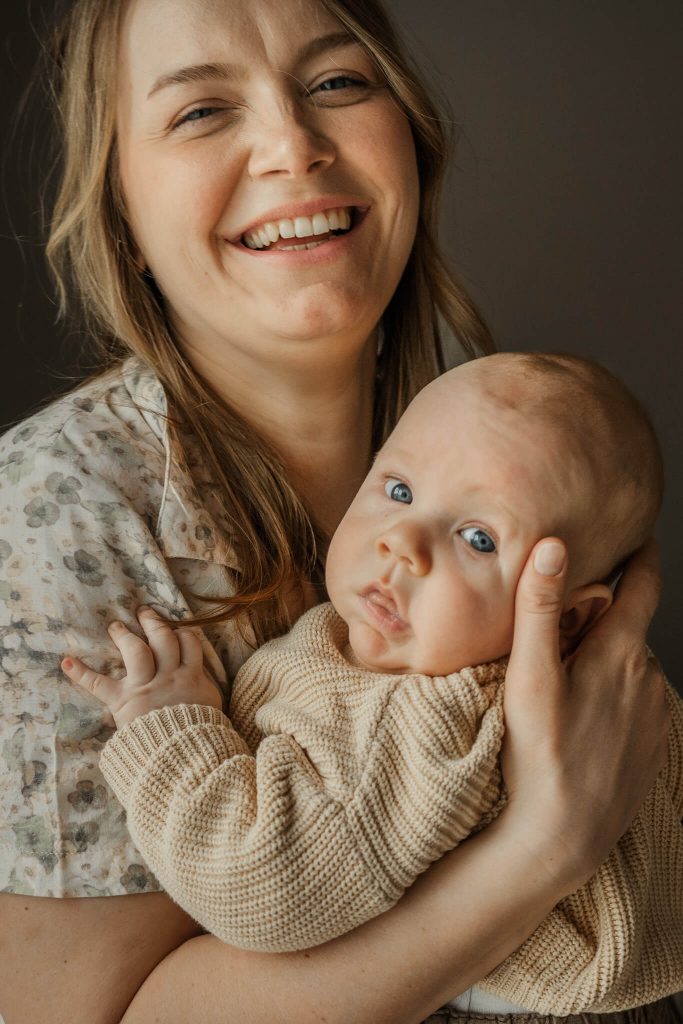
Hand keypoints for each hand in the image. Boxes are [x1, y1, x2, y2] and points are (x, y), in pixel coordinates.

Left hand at [62, 607, 223, 727]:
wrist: (187, 753)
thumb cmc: (202, 735)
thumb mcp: (212, 708)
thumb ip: (206, 690)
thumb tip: (202, 684)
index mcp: (192, 677)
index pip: (189, 643)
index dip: (182, 633)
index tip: (176, 630)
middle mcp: (169, 675)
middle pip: (163, 639)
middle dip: (153, 623)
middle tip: (144, 612)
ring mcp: (145, 686)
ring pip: (137, 650)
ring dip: (124, 635)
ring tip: (115, 626)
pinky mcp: (124, 700)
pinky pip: (99, 684)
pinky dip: (81, 673)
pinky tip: (66, 662)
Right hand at [501, 537, 669, 892]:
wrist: (563, 836)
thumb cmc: (539, 754)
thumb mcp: (530, 678)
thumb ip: (541, 610)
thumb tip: (553, 548)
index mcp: (621, 653)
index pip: (643, 584)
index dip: (641, 552)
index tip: (636, 532)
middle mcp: (650, 677)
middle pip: (628, 626)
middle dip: (603, 615)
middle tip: (561, 621)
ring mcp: (656, 712)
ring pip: (630, 664)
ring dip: (606, 658)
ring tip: (564, 678)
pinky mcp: (654, 741)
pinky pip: (636, 698)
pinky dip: (614, 692)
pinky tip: (581, 714)